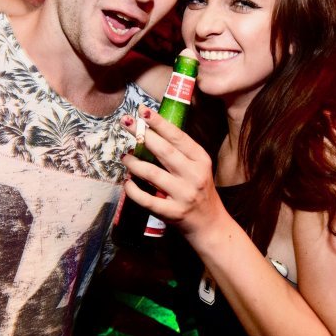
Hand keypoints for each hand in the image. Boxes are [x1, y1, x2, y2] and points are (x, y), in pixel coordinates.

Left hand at [120, 107, 227, 239]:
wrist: (210, 224)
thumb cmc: (199, 190)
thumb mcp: (198, 167)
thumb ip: (180, 152)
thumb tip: (151, 130)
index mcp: (201, 160)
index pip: (178, 137)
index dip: (160, 123)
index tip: (143, 110)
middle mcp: (194, 175)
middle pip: (164, 151)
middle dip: (143, 135)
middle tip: (126, 122)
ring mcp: (184, 195)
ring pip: (152, 174)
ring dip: (134, 163)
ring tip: (125, 156)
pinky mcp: (173, 213)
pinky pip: (147, 199)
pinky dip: (133, 190)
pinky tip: (127, 182)